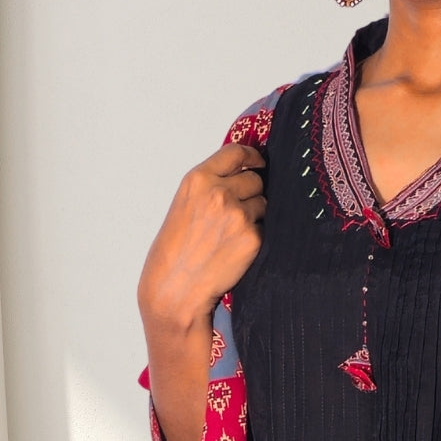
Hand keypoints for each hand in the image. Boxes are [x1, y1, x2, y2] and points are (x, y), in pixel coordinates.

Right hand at [137, 143, 266, 330]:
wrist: (175, 288)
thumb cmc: (174, 251)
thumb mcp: (184, 204)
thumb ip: (210, 185)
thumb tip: (242, 173)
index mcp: (198, 179)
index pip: (236, 153)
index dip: (252, 157)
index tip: (258, 162)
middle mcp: (219, 193)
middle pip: (255, 179)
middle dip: (251, 192)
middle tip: (235, 214)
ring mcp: (238, 215)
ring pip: (263, 203)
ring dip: (255, 215)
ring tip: (231, 234)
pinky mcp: (252, 237)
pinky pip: (265, 228)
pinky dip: (256, 236)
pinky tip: (236, 249)